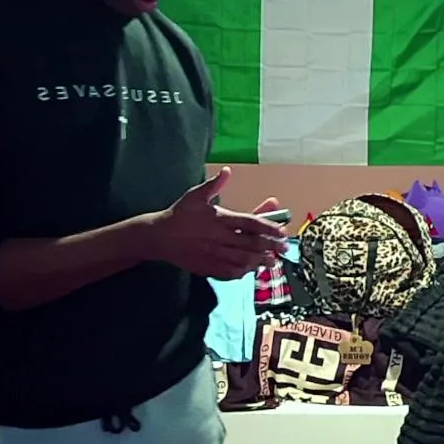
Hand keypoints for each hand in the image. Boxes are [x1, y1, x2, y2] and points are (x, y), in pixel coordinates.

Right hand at [143, 167, 287, 279]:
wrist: (159, 237)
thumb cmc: (179, 214)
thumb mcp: (195, 196)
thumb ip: (213, 185)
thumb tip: (226, 171)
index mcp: (219, 218)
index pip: (250, 223)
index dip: (269, 227)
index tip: (282, 231)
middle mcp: (219, 237)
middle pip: (251, 243)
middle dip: (271, 247)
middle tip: (284, 248)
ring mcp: (214, 254)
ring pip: (243, 260)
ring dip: (260, 261)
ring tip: (272, 261)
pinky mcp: (208, 266)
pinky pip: (230, 272)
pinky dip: (243, 272)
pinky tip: (250, 269)